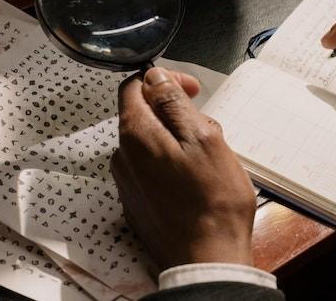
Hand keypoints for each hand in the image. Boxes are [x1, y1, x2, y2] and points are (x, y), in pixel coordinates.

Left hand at [111, 68, 255, 269]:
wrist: (207, 258)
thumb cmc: (212, 200)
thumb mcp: (203, 138)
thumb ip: (173, 103)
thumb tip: (155, 77)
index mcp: (136, 135)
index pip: (135, 86)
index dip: (165, 81)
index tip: (192, 90)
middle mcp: (123, 157)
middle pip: (145, 115)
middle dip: (177, 114)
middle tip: (209, 131)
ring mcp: (128, 182)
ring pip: (152, 142)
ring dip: (178, 139)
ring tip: (208, 159)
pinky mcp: (138, 202)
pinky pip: (152, 168)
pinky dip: (172, 163)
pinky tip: (196, 180)